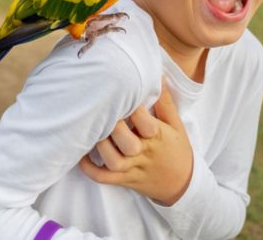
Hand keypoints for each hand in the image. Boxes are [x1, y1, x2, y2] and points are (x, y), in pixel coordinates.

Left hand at [79, 84, 192, 205]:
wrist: (181, 185)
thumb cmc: (177, 149)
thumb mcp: (176, 125)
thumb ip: (165, 102)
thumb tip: (158, 76)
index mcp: (158, 136)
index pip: (144, 121)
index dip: (132, 107)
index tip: (123, 91)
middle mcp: (144, 152)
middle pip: (127, 143)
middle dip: (114, 126)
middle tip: (103, 109)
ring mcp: (133, 168)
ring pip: (113, 162)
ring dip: (101, 146)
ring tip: (92, 128)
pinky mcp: (124, 179)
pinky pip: (104, 178)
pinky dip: (90, 168)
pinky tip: (81, 154)